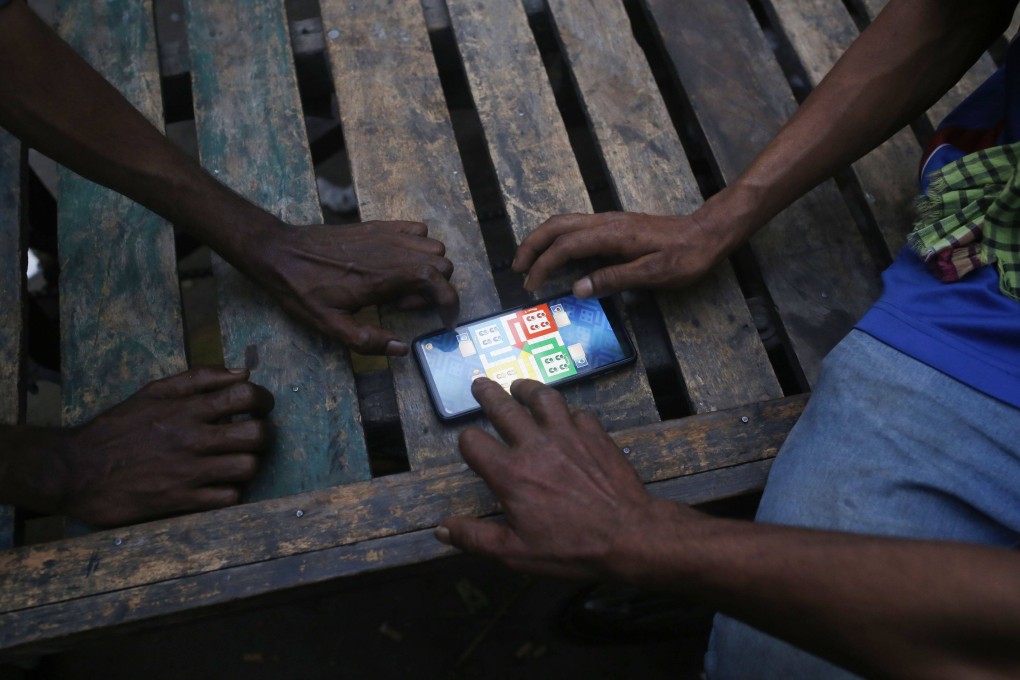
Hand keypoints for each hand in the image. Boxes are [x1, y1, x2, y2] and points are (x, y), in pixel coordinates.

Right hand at [48, 368, 272, 526]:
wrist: (77, 470)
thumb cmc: (118, 427)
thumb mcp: (154, 391)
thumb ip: (199, 378)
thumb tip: (243, 372)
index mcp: (186, 409)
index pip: (245, 395)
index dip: (264, 400)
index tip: (261, 406)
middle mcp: (193, 438)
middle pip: (257, 434)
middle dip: (264, 434)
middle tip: (254, 436)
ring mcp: (189, 471)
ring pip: (248, 467)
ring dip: (249, 463)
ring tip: (238, 461)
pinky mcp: (182, 500)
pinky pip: (229, 497)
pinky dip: (231, 491)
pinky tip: (221, 484)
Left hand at [249, 220, 458, 354]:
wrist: (280, 252)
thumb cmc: (303, 290)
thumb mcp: (330, 325)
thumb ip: (366, 340)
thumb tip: (400, 349)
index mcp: (384, 278)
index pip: (439, 284)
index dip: (450, 305)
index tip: (444, 321)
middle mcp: (392, 252)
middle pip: (442, 264)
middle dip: (436, 288)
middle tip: (405, 304)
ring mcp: (387, 235)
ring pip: (433, 246)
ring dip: (429, 267)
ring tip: (401, 284)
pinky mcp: (378, 226)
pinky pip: (417, 229)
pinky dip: (418, 245)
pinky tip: (398, 262)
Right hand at [437, 378, 679, 579]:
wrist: (628, 535)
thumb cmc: (570, 548)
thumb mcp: (516, 553)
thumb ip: (476, 538)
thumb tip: (442, 528)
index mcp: (510, 474)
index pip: (473, 442)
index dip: (466, 441)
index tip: (470, 445)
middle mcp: (535, 445)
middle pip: (503, 407)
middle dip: (488, 394)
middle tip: (481, 384)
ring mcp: (568, 435)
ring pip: (543, 397)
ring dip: (528, 389)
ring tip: (520, 386)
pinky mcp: (595, 434)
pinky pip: (577, 412)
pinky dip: (568, 412)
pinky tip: (566, 417)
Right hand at [513, 211, 731, 297]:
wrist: (708, 233)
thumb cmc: (686, 256)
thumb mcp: (654, 273)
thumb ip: (614, 279)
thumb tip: (578, 288)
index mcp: (612, 234)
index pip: (566, 246)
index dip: (544, 266)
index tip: (531, 286)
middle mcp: (606, 222)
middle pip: (557, 226)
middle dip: (532, 245)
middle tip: (517, 269)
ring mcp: (610, 221)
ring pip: (564, 223)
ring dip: (542, 239)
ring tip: (529, 261)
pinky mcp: (615, 225)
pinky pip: (576, 227)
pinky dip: (557, 238)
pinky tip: (557, 255)